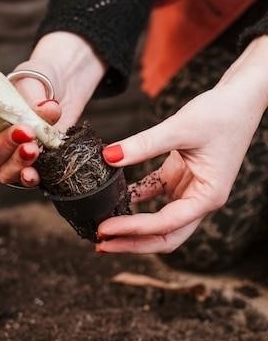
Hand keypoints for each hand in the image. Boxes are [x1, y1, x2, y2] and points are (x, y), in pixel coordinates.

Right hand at [0, 32, 105, 185]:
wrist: (61, 85)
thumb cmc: (33, 81)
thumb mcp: (28, 82)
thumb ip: (31, 96)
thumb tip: (45, 107)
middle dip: (5, 147)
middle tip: (24, 132)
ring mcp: (10, 158)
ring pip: (5, 172)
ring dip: (18, 162)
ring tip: (33, 148)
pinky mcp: (32, 164)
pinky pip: (26, 179)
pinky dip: (29, 178)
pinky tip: (33, 174)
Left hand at [97, 37, 267, 253]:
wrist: (240, 97)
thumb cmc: (221, 113)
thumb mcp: (180, 127)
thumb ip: (143, 144)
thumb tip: (108, 157)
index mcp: (208, 196)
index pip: (165, 224)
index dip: (133, 229)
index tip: (105, 228)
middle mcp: (200, 200)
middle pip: (164, 236)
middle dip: (132, 243)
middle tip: (100, 243)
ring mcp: (190, 190)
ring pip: (159, 221)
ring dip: (132, 226)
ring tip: (103, 227)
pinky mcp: (180, 176)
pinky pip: (154, 195)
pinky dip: (135, 199)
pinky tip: (112, 198)